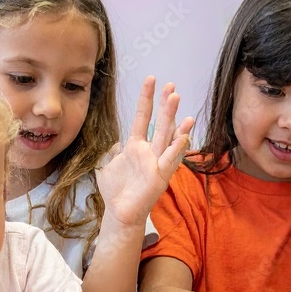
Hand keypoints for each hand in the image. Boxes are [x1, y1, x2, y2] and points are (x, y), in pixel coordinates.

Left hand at [96, 76, 193, 228]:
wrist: (119, 212)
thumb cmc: (115, 190)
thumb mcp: (108, 164)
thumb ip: (112, 150)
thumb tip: (115, 142)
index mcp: (136, 146)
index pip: (143, 117)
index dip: (146, 98)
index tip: (151, 79)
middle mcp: (149, 151)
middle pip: (159, 123)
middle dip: (165, 104)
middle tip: (171, 85)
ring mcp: (156, 163)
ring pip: (167, 137)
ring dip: (173, 119)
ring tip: (177, 101)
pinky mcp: (160, 176)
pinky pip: (170, 160)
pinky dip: (176, 148)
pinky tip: (183, 135)